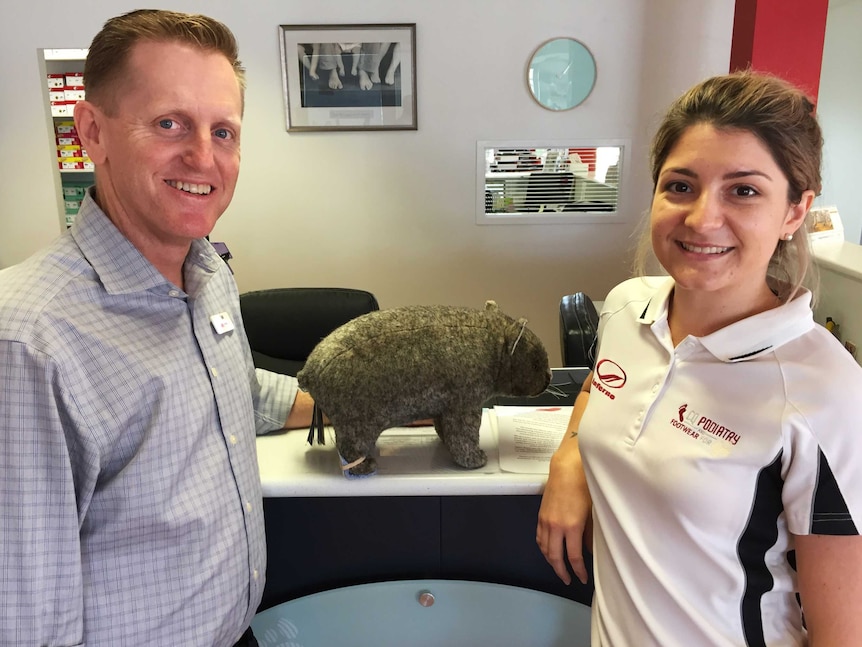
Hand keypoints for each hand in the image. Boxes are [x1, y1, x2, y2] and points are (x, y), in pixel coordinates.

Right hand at [536, 449, 591, 584]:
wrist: (567, 468)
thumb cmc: (584, 485)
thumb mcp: (593, 511)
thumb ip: (591, 533)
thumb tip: (589, 549)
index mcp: (571, 527)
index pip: (573, 557)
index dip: (578, 571)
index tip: (582, 578)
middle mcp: (556, 527)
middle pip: (555, 557)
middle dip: (561, 571)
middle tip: (568, 580)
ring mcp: (546, 521)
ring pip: (544, 548)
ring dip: (551, 561)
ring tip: (559, 568)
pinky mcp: (541, 515)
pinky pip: (539, 537)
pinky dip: (543, 548)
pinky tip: (548, 551)